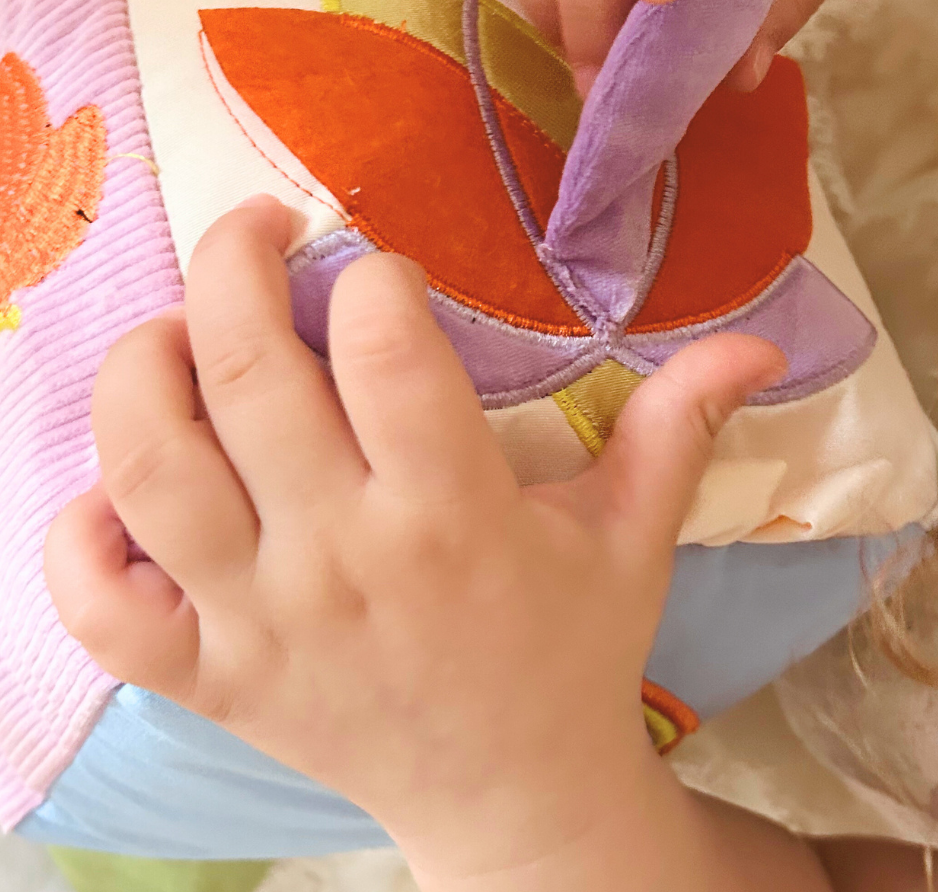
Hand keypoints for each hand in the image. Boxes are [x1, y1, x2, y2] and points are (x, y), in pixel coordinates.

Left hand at [45, 196, 783, 881]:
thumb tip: (760, 341)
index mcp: (454, 516)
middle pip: (244, 374)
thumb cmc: (573, 653)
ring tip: (181, 334)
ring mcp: (258, 625)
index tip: (381, 270)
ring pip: (145, 464)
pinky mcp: (207, 680)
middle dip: (235, 263)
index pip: (386, 347)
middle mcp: (343, 561)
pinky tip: (130, 487)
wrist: (513, 801)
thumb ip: (683, 424)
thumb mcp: (635, 538)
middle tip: (258, 233)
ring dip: (144, 366)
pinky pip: (99, 597)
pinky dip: (80, 527)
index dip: (375, 277)